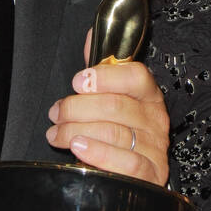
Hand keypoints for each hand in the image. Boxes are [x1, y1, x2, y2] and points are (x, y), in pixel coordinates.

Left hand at [45, 56, 169, 186]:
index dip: (105, 77)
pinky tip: (78, 148)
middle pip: (116, 106)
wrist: (137, 174)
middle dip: (77, 108)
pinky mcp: (150, 174)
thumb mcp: (113, 97)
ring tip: (56, 133)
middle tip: (56, 112)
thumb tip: (92, 35)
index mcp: (148, 95)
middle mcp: (155, 119)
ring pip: (114, 133)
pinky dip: (98, 154)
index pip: (136, 77)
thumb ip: (102, 70)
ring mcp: (155, 148)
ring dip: (76, 131)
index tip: (78, 81)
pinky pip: (126, 162)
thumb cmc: (121, 131)